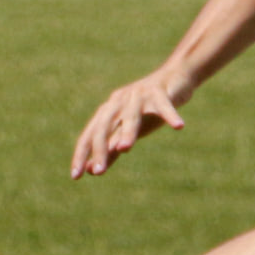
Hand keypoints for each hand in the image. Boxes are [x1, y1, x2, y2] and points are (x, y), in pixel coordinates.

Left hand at [71, 67, 193, 178]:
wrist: (174, 78)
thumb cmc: (147, 110)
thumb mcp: (127, 131)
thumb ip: (110, 149)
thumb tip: (91, 170)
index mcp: (108, 112)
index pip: (89, 135)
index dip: (81, 154)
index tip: (76, 176)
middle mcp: (119, 102)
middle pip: (104, 125)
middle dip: (100, 148)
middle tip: (99, 171)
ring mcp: (139, 96)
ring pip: (131, 115)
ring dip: (128, 131)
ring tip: (125, 148)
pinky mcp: (160, 92)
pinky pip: (164, 105)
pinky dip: (171, 115)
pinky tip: (179, 126)